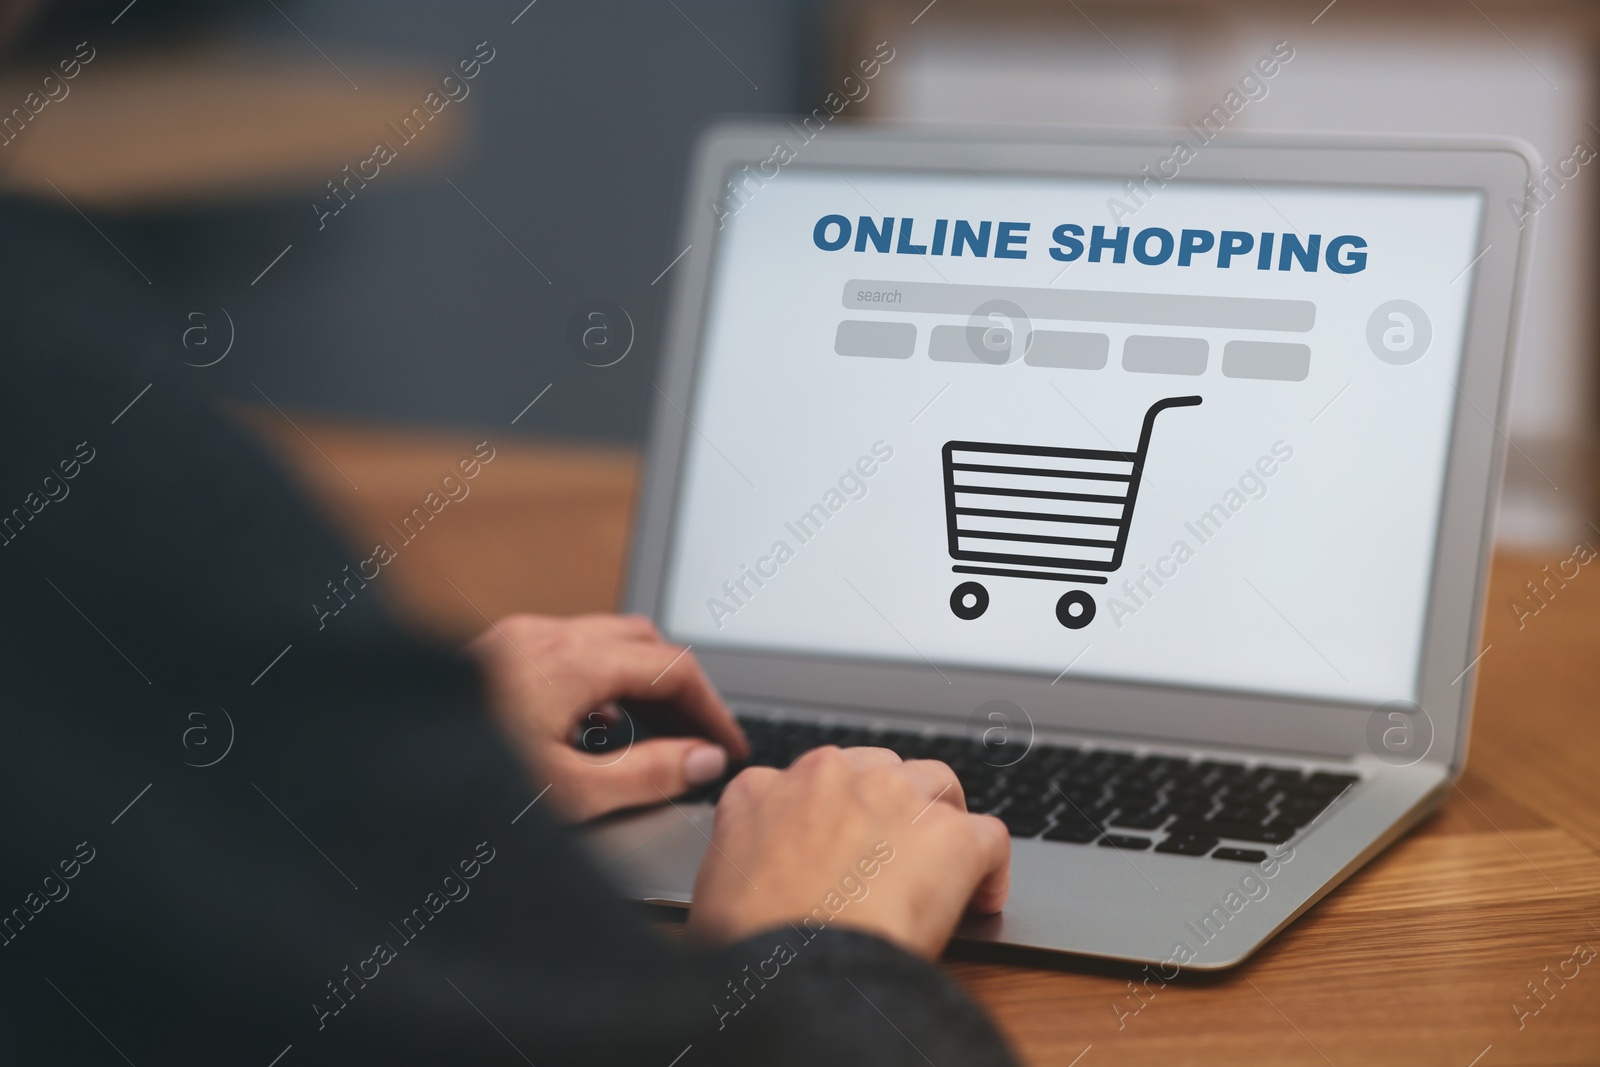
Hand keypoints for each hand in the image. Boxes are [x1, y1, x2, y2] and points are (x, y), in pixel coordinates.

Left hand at [466, 613, 746, 821]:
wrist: (372, 769)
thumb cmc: (460, 785)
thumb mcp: (569, 793)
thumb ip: (647, 773)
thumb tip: (701, 759)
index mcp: (568, 661)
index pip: (673, 666)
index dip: (712, 708)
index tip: (728, 745)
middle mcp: (542, 635)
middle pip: (643, 640)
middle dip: (680, 685)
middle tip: (699, 736)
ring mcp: (513, 639)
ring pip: (603, 641)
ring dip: (637, 681)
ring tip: (650, 739)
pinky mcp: (492, 654)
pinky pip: (566, 652)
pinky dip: (597, 682)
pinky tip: (588, 731)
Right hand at [687, 746, 1009, 959]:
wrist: (792, 966)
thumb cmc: (746, 945)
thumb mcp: (716, 887)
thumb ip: (740, 860)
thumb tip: (752, 886)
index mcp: (764, 790)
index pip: (807, 781)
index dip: (832, 815)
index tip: (842, 847)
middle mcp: (829, 776)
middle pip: (879, 770)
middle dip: (892, 806)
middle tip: (895, 856)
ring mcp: (893, 796)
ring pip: (938, 784)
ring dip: (943, 821)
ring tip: (945, 864)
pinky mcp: (949, 833)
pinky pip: (989, 836)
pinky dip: (990, 868)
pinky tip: (982, 898)